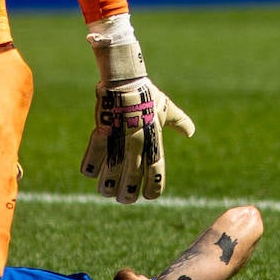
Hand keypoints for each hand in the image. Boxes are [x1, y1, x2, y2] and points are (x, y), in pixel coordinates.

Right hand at [81, 18, 194, 202]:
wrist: (126, 79)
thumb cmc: (147, 93)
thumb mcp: (165, 108)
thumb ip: (178, 121)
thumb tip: (190, 131)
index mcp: (154, 140)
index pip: (157, 170)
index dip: (154, 185)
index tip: (149, 196)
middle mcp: (138, 143)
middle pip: (134, 175)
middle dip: (129, 191)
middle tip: (124, 200)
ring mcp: (120, 138)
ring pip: (114, 168)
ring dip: (109, 183)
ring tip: (105, 192)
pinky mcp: (103, 130)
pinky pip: (96, 151)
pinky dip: (92, 163)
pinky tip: (89, 173)